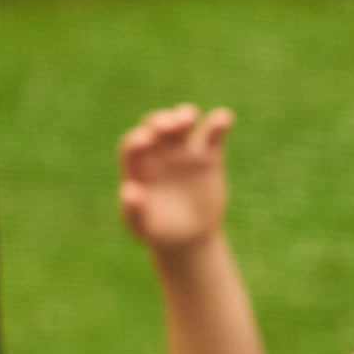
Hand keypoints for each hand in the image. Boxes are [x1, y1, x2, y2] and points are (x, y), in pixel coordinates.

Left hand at [116, 105, 234, 253]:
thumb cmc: (159, 232)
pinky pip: (212, 134)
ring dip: (184, 115)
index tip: (147, 141)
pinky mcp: (208, 155)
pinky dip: (218, 123)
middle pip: (155, 126)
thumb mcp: (142, 228)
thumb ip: (133, 210)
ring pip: (181, 123)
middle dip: (161, 121)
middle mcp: (158, 152)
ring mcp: (183, 151)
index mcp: (137, 165)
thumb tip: (129, 190)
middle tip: (170, 125)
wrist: (189, 238)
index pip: (133, 145)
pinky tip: (224, 118)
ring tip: (189, 116)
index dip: (139, 140)